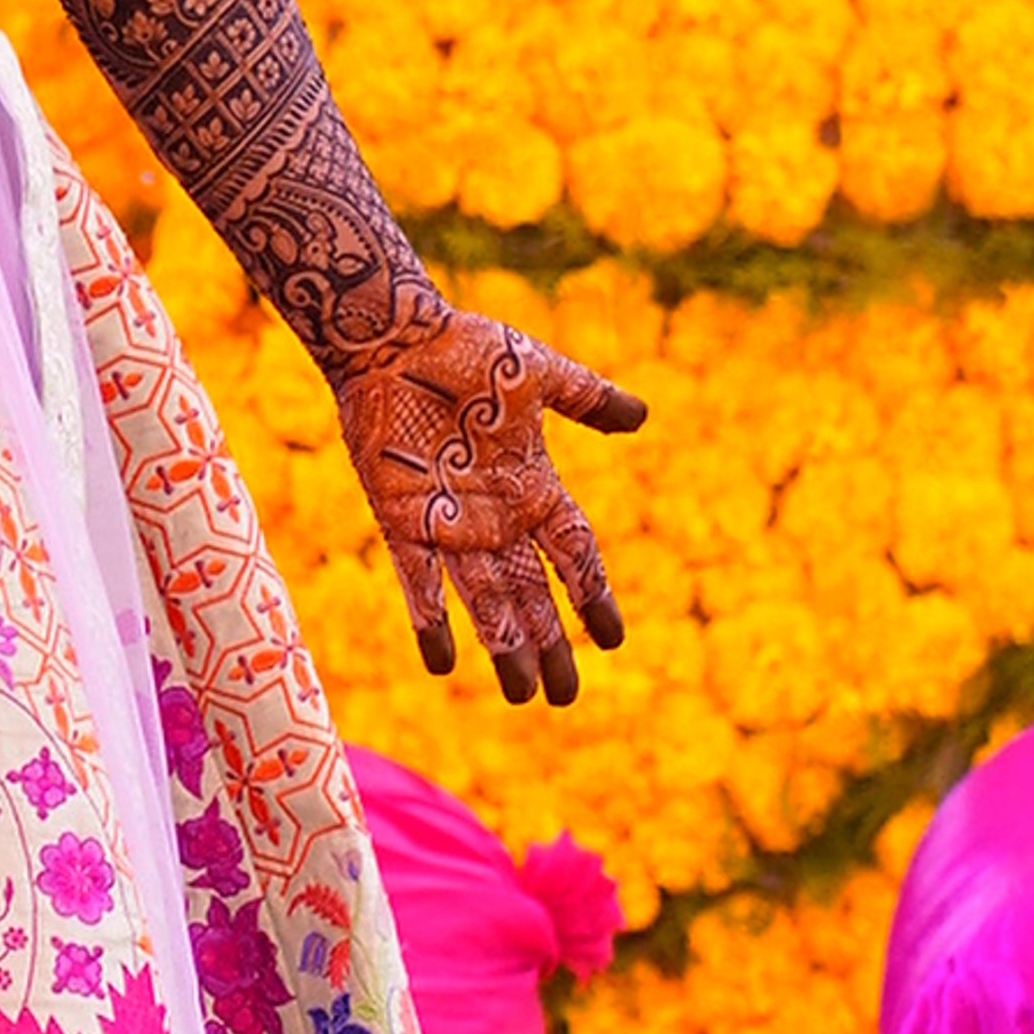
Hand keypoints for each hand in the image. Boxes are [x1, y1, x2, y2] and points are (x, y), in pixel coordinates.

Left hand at [330, 297, 644, 707]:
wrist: (390, 337)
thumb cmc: (464, 348)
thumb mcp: (538, 372)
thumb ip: (587, 398)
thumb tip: (643, 416)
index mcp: (533, 483)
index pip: (574, 552)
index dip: (593, 593)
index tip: (613, 638)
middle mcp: (494, 514)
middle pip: (530, 593)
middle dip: (548, 644)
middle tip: (564, 695)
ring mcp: (448, 521)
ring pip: (484, 599)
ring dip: (502, 646)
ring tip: (523, 695)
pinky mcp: (402, 518)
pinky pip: (418, 580)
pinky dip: (431, 621)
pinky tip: (443, 664)